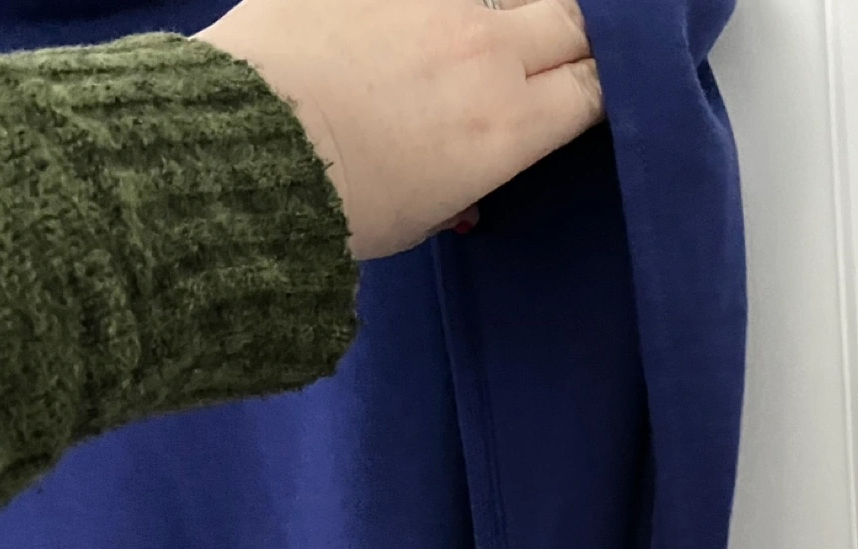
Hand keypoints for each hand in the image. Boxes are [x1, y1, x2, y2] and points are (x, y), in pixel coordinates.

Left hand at [197, 0, 604, 259]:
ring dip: (486, 19)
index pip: (595, 86)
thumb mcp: (420, 220)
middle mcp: (488, 50)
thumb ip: (462, 190)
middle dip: (572, 33)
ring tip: (447, 50)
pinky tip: (386, 31)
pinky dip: (410, 9)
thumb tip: (469, 191)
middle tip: (552, 49)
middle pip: (570, 18)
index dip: (602, 85)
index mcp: (511, 125)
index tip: (587, 92)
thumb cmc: (341, 206)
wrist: (255, 152)